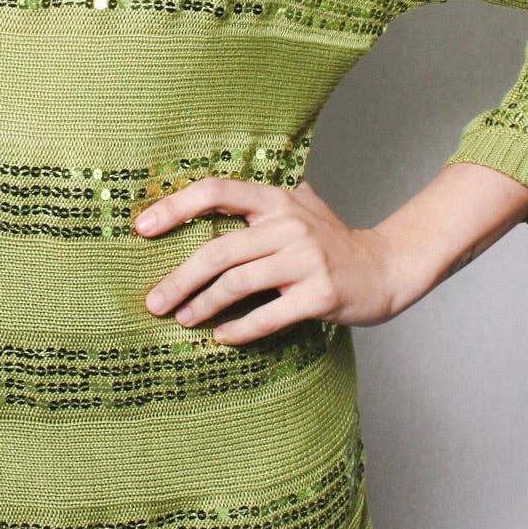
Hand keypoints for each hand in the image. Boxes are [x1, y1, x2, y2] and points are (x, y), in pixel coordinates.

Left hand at [133, 177, 402, 341]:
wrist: (386, 268)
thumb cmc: (333, 240)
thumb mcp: (301, 205)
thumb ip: (260, 200)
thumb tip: (205, 194)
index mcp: (277, 199)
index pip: (217, 191)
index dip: (175, 207)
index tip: (142, 228)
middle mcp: (290, 225)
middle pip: (218, 250)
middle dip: (179, 279)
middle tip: (153, 301)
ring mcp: (306, 260)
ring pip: (237, 284)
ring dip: (203, 306)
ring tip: (183, 319)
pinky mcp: (320, 295)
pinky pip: (268, 315)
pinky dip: (240, 329)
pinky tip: (221, 337)